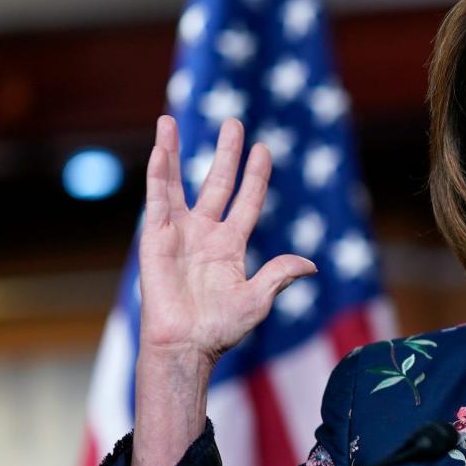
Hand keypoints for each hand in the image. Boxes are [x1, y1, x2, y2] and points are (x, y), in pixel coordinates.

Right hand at [139, 116, 316, 365]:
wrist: (186, 346)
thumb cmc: (220, 330)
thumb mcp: (258, 299)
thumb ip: (279, 275)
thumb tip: (311, 264)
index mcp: (230, 245)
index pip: (247, 200)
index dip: (255, 175)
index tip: (263, 148)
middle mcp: (204, 233)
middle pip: (217, 182)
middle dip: (225, 153)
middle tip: (233, 121)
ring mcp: (178, 233)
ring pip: (176, 183)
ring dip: (174, 152)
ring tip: (170, 119)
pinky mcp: (155, 239)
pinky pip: (156, 200)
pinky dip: (157, 174)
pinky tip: (160, 149)